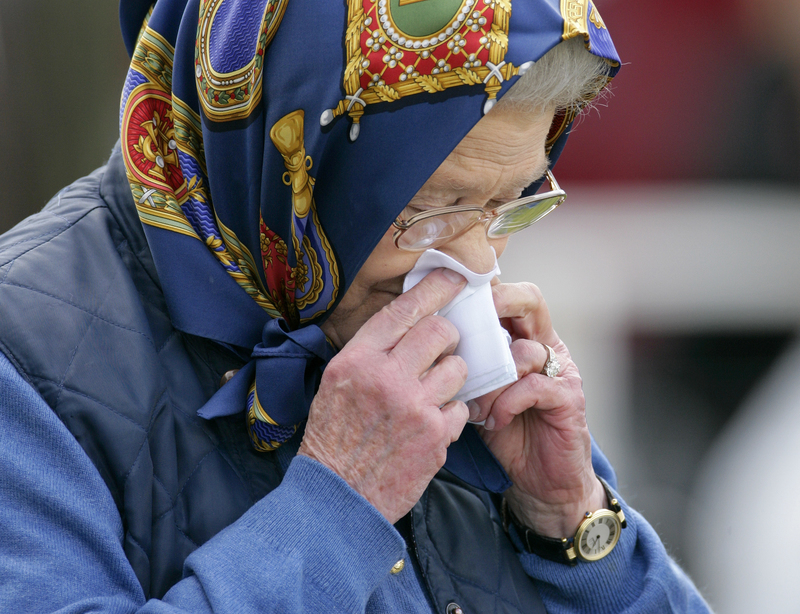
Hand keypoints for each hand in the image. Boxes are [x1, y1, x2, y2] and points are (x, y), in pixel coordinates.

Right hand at [299, 269, 469, 523]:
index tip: (453, 278)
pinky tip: (431, 425)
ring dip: (451, 377)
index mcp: (357, 360)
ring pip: (457, 368)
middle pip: (440, 332)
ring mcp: (414, 407)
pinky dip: (451, 415)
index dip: (434, 289)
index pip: (403, 310)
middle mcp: (386, 378)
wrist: (338, 495)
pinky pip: (461, 408)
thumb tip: (410, 323)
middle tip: (440, 351)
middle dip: (447, 337)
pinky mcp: (435, 437)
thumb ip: (370, 352)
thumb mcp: (337, 383)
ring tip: (432, 393)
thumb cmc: (334, 437)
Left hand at [469, 281, 604, 537]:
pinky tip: (494, 420)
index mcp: (525, 337)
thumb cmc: (505, 431)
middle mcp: (547, 346)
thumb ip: (466, 363)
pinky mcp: (569, 399)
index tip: (451, 297)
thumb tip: (426, 341)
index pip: (510, 294)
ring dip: (493, 378)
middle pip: (529, 300)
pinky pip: (534, 387)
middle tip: (466, 327)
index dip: (485, 290)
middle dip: (496, 306)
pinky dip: (508, 402)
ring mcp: (562, 371)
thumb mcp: (479, 390)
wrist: (543, 481)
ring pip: (525, 351)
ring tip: (476, 404)